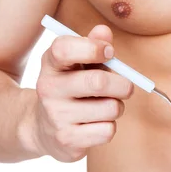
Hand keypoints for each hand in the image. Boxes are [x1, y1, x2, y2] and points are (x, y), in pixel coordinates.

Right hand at [30, 25, 133, 161]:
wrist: (43, 129)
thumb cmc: (70, 89)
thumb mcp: (77, 64)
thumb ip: (92, 46)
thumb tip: (103, 31)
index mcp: (51, 64)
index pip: (64, 49)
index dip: (93, 47)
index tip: (109, 52)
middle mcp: (48, 89)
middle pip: (98, 82)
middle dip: (122, 85)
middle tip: (126, 87)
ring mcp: (56, 116)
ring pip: (110, 108)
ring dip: (117, 107)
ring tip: (106, 106)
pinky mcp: (67, 140)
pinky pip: (107, 131)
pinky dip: (109, 127)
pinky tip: (96, 124)